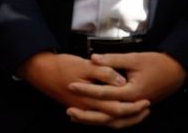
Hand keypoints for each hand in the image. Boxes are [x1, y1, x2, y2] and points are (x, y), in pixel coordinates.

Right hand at [17, 51, 148, 127]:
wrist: (41, 70)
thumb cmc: (62, 66)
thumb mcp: (86, 65)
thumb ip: (106, 73)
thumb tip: (121, 82)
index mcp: (89, 99)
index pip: (116, 110)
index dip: (133, 107)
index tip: (146, 101)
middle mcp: (86, 108)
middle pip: (113, 120)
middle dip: (132, 116)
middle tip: (146, 109)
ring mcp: (81, 109)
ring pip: (105, 121)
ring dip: (122, 119)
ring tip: (137, 112)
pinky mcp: (79, 106)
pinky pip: (97, 117)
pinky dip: (110, 117)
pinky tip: (118, 112)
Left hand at [66, 52, 184, 125]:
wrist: (179, 71)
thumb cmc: (160, 63)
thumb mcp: (136, 58)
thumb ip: (113, 60)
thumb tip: (93, 58)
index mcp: (132, 92)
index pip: (104, 94)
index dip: (86, 89)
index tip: (71, 85)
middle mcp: (133, 104)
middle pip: (106, 116)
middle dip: (86, 115)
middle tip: (69, 109)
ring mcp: (136, 109)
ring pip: (112, 123)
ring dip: (94, 121)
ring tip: (77, 117)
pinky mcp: (136, 110)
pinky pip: (119, 121)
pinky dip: (106, 121)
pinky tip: (96, 118)